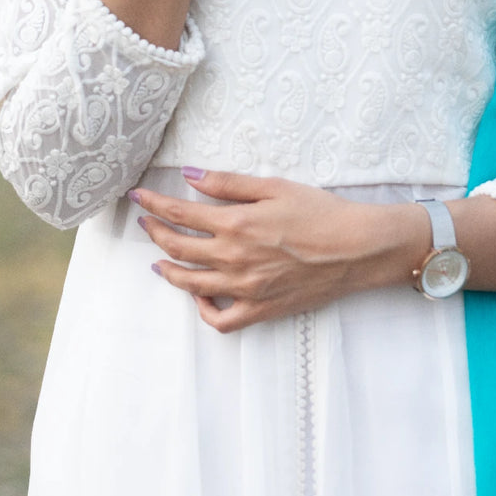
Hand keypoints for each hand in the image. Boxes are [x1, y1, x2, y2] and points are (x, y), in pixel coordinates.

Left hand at [128, 168, 422, 331]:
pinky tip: (199, 295)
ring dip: (168, 270)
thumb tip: (190, 175)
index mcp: (235, 223)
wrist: (357, 248)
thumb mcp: (273, 186)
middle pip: (177, 248)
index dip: (153, 204)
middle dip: (155, 233)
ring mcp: (245, 288)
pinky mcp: (260, 309)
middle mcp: (233, 258)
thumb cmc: (320, 211)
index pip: (179, 214)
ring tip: (159, 261)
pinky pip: (221, 320)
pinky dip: (203, 310)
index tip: (138, 197)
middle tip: (146, 223)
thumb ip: (228, 183)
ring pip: (190, 284)